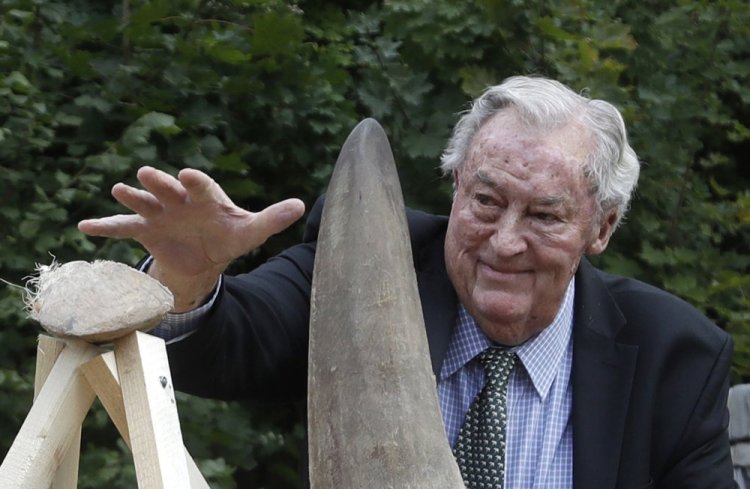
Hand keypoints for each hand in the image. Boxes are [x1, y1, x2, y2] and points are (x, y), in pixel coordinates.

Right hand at [78, 166, 304, 311]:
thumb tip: (301, 206)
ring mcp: (160, 213)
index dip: (196, 182)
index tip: (189, 176)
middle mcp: (180, 200)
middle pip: (168, 188)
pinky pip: (123, 228)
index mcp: (206, 197)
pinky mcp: (145, 230)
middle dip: (159, 183)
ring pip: (144, 203)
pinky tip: (85, 226)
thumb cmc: (229, 236)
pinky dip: (105, 227)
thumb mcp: (251, 232)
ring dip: (132, 197)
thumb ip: (272, 219)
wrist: (205, 255)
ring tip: (119, 191)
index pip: (202, 186)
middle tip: (147, 174)